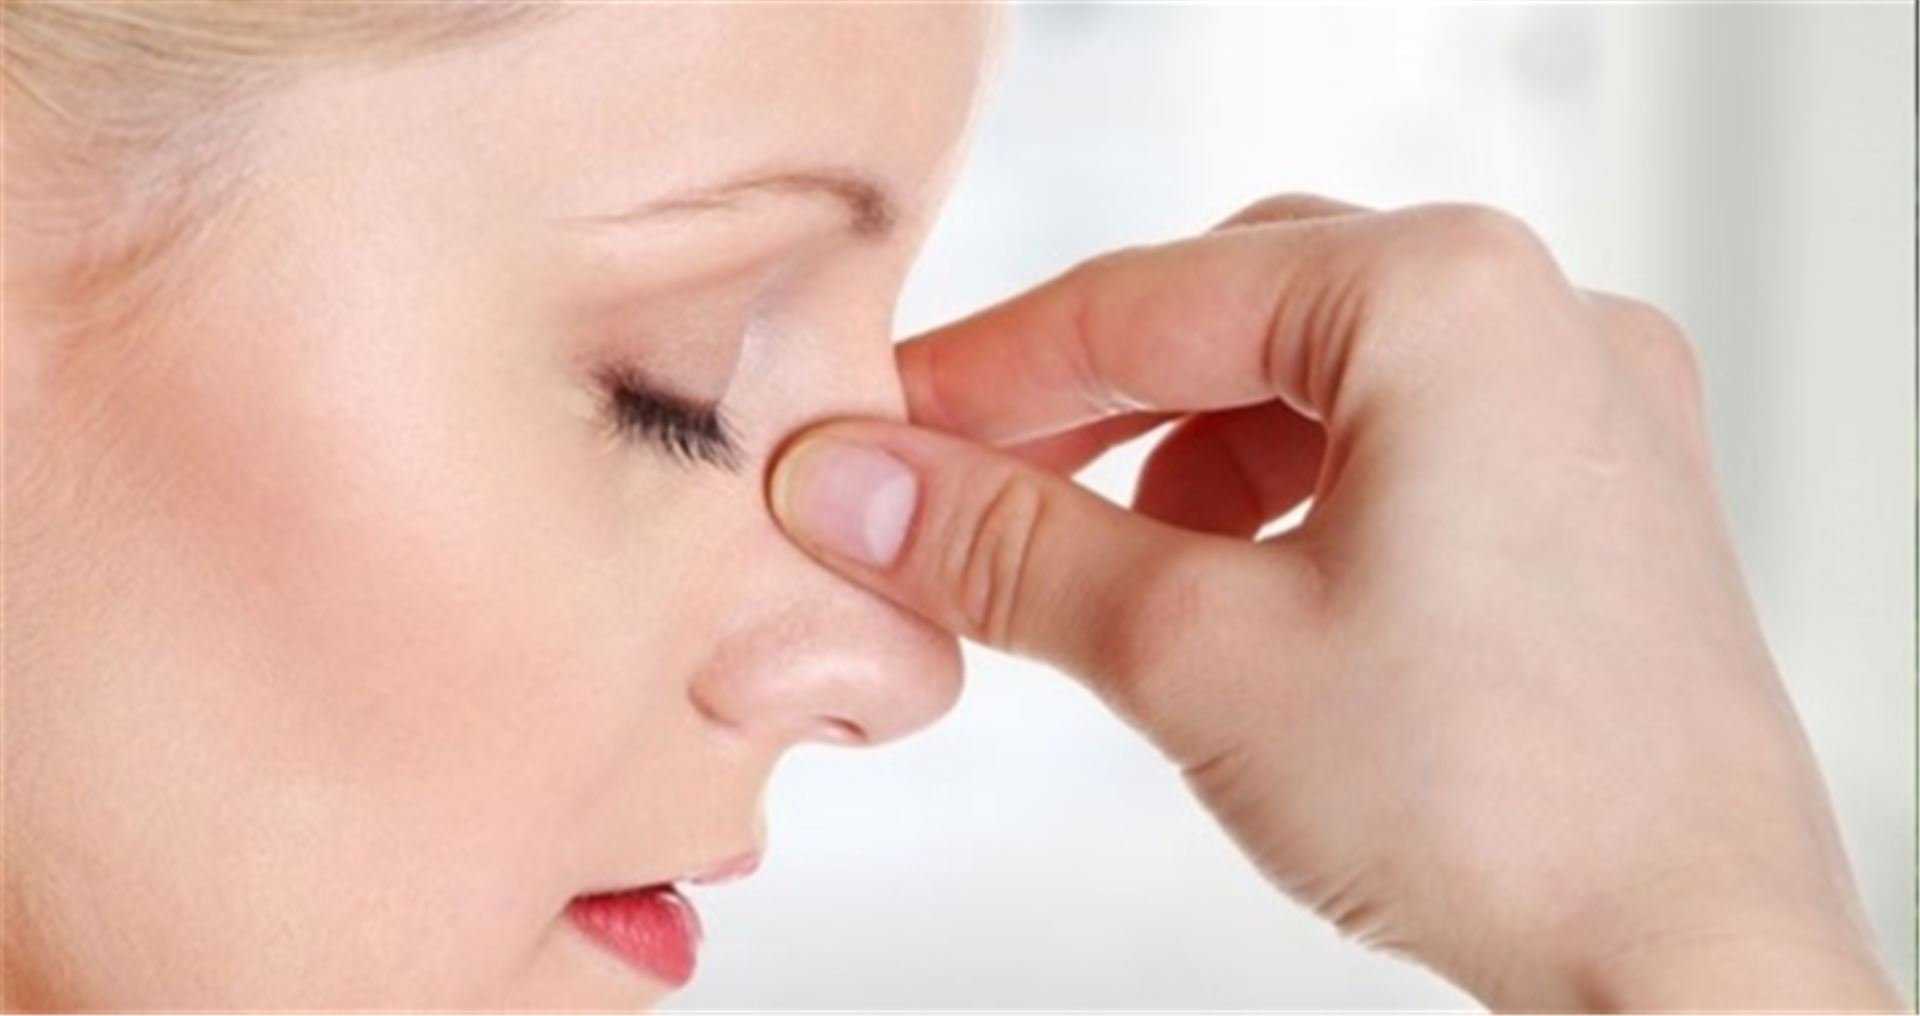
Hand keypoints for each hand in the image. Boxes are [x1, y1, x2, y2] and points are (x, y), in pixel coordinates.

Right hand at [764, 195, 1902, 1010]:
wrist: (1692, 968)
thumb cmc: (1498, 807)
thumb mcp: (1196, 654)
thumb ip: (1009, 548)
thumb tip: (857, 490)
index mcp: (1449, 298)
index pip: (1143, 302)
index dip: (980, 374)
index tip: (871, 434)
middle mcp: (1539, 316)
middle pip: (1232, 317)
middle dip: (1082, 407)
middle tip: (959, 488)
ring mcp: (1582, 402)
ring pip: (1313, 381)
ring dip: (1181, 456)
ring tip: (1101, 566)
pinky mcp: (1595, 493)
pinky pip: (1397, 443)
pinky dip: (1287, 497)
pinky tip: (1231, 587)